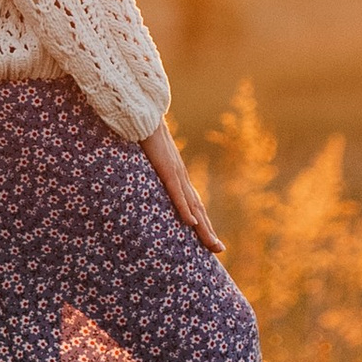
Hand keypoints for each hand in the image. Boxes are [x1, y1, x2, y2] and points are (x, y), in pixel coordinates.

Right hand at [140, 121, 225, 255]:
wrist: (145, 111)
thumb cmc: (144, 131)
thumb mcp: (147, 156)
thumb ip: (149, 168)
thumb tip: (142, 177)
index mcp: (177, 174)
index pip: (193, 202)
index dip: (201, 221)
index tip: (208, 238)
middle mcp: (181, 176)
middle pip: (198, 208)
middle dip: (208, 230)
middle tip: (219, 250)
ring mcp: (175, 172)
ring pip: (192, 205)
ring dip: (203, 226)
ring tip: (212, 245)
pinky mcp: (166, 168)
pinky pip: (177, 192)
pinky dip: (185, 208)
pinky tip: (191, 223)